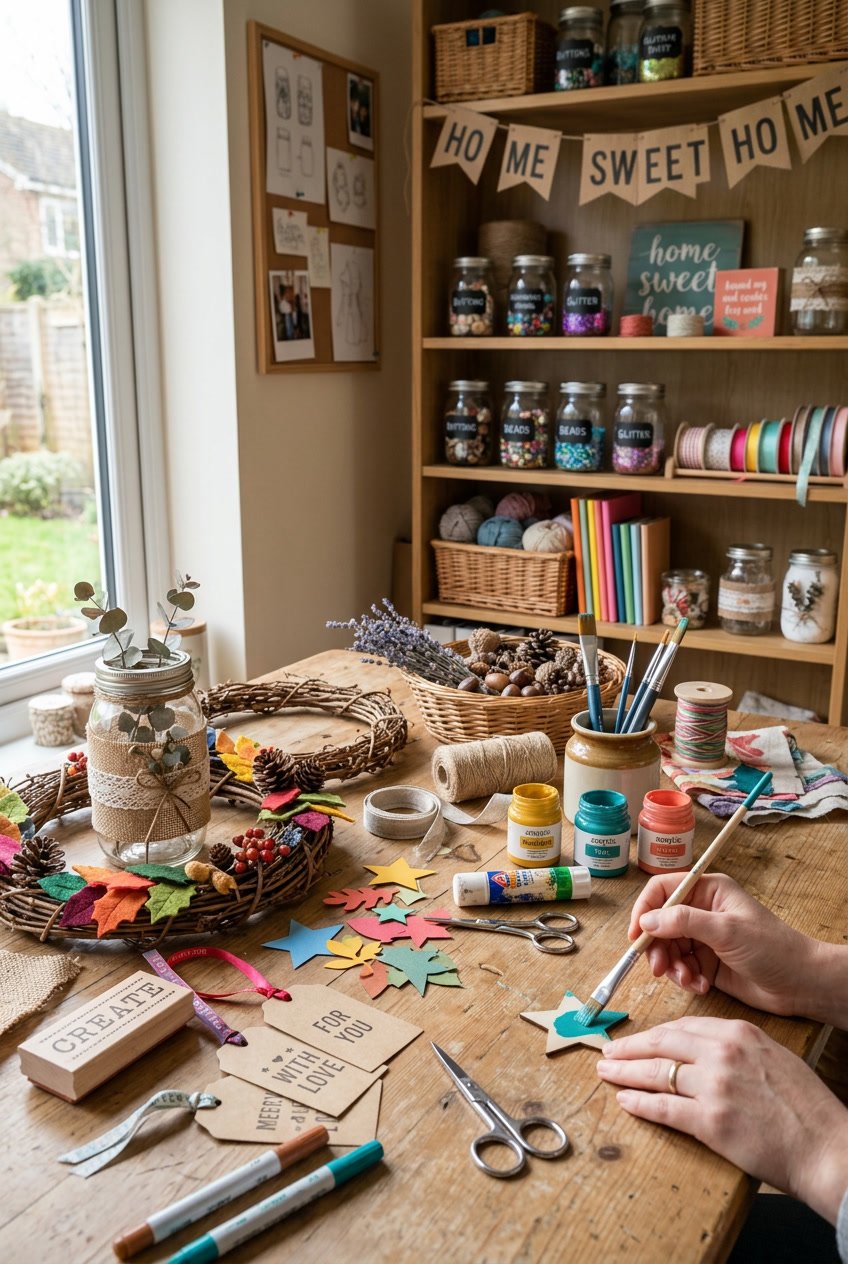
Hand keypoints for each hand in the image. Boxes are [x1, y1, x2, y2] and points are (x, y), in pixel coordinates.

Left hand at [596, 1017, 847, 1225]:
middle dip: (629, 1047)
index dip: (653, 1034)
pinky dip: (639, 1104)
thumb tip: (701, 1050)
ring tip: (607, 1073)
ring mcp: (714, 1086)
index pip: (681, 1027)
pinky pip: (663, 1108)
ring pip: (656, 1074)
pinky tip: (625, 1101)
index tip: (637, 1039)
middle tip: (608, 1051)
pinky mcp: (710, 1121)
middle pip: (661, 1044)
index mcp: (738, 1033)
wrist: (825, 1146)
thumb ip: (736, 1048)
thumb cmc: (804, 1106)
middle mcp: (722, 1053)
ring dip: (625, 1073)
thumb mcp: (771, 1056)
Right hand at [628, 872, 818, 1016]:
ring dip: (673, 967)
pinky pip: (681, 967)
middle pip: (660, 923)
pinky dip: (685, 978)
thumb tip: (647, 920)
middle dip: (658, 947)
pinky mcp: (706, 962)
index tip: (636, 935)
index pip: (663, 890)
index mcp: (708, 891)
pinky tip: (701, 986)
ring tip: (689, 980)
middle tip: (660, 969)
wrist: (800, 984)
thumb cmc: (772, 947)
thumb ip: (684, 922)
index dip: (645, 910)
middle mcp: (702, 911)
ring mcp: (704, 937)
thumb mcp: (726, 930)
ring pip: (668, 948)